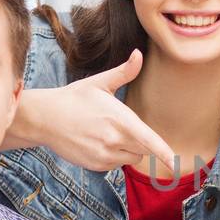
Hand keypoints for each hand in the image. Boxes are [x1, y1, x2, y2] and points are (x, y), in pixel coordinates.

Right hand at [20, 50, 176, 174]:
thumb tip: (139, 54)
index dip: (164, 153)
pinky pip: (117, 164)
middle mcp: (114, 140)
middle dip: (140, 140)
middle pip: (144, 149)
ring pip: (132, 158)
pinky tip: (96, 142)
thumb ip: (124, 72)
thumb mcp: (100, 82)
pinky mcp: (96, 165)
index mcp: (120, 120)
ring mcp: (104, 155)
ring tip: (105, 133)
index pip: (148, 140)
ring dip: (127, 149)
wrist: (44, 118)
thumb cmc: (75, 97)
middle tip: (118, 125)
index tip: (175, 163)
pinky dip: (113, 156)